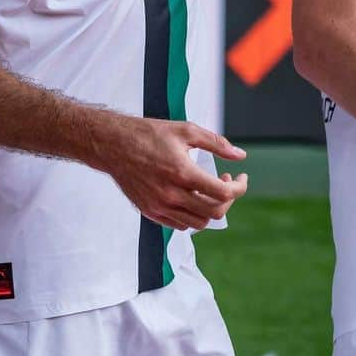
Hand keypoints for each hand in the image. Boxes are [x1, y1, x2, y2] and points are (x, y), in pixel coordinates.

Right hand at [97, 116, 248, 230]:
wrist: (114, 146)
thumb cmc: (150, 134)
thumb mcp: (187, 130)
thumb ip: (217, 143)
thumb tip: (240, 155)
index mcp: (183, 173)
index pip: (222, 193)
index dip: (239, 187)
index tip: (240, 177)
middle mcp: (171, 195)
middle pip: (214, 213)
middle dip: (229, 199)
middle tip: (227, 182)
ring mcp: (159, 207)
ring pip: (198, 223)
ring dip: (211, 209)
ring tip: (210, 189)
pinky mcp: (150, 212)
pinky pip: (179, 225)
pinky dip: (193, 215)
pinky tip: (193, 196)